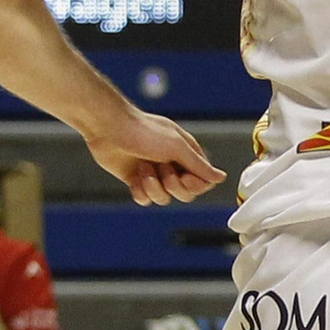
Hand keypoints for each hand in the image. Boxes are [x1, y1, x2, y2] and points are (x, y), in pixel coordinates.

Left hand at [88, 111, 223, 206]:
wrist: (109, 128)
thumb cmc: (143, 131)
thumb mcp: (177, 146)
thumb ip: (200, 166)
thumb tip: (221, 178)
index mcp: (186, 155)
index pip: (203, 182)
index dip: (195, 184)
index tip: (184, 175)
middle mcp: (173, 166)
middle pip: (185, 194)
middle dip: (173, 185)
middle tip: (162, 169)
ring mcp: (155, 175)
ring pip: (164, 199)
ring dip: (153, 186)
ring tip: (143, 168)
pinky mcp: (137, 181)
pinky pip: (145, 200)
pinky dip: (140, 192)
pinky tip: (134, 177)